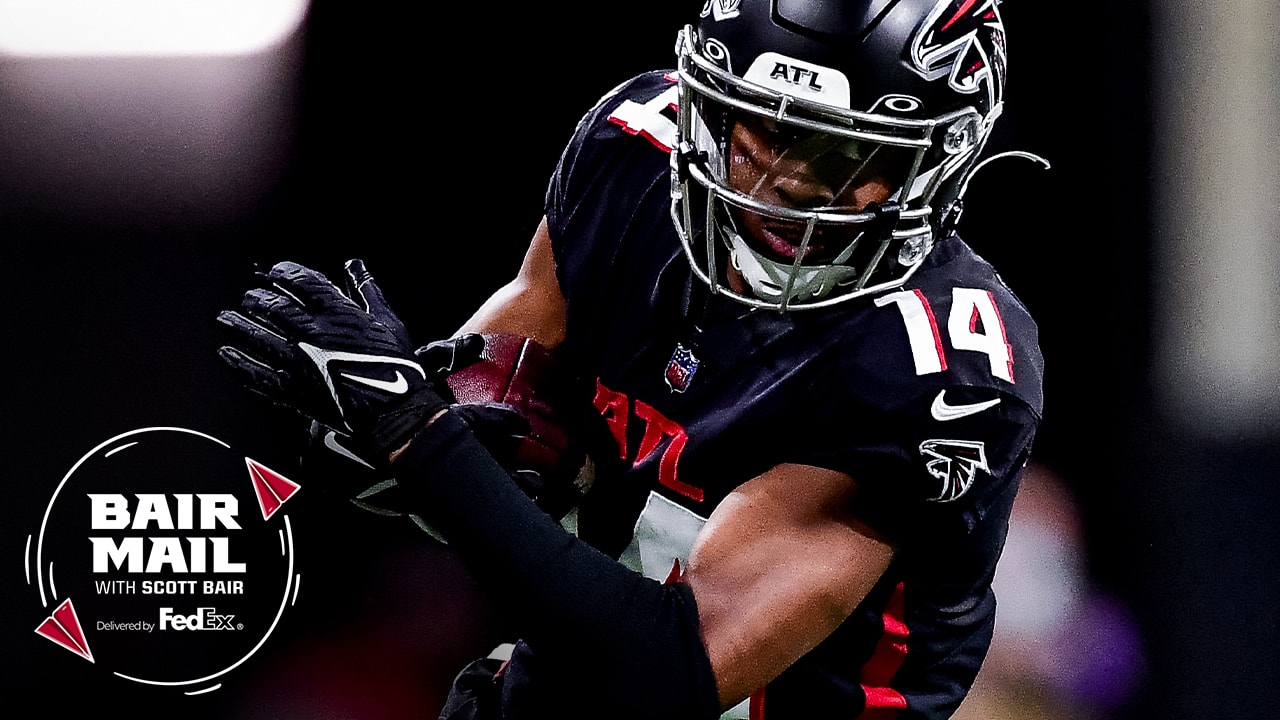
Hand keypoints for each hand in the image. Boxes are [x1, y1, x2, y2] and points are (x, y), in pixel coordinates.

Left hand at [216, 259, 444, 463]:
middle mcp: (311, 333)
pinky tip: (227, 355)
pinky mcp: (292, 390)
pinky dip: (238, 364)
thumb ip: (367, 291)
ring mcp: (298, 362)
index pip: (301, 281)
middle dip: (256, 299)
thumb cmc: (395, 368)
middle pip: (272, 307)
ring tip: (225, 318)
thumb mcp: (388, 321)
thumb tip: (355, 265)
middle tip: (248, 297)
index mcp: (336, 313)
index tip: (275, 273)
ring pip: (257, 337)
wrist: (393, 412)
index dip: (284, 273)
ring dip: (238, 325)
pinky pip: (256, 374)